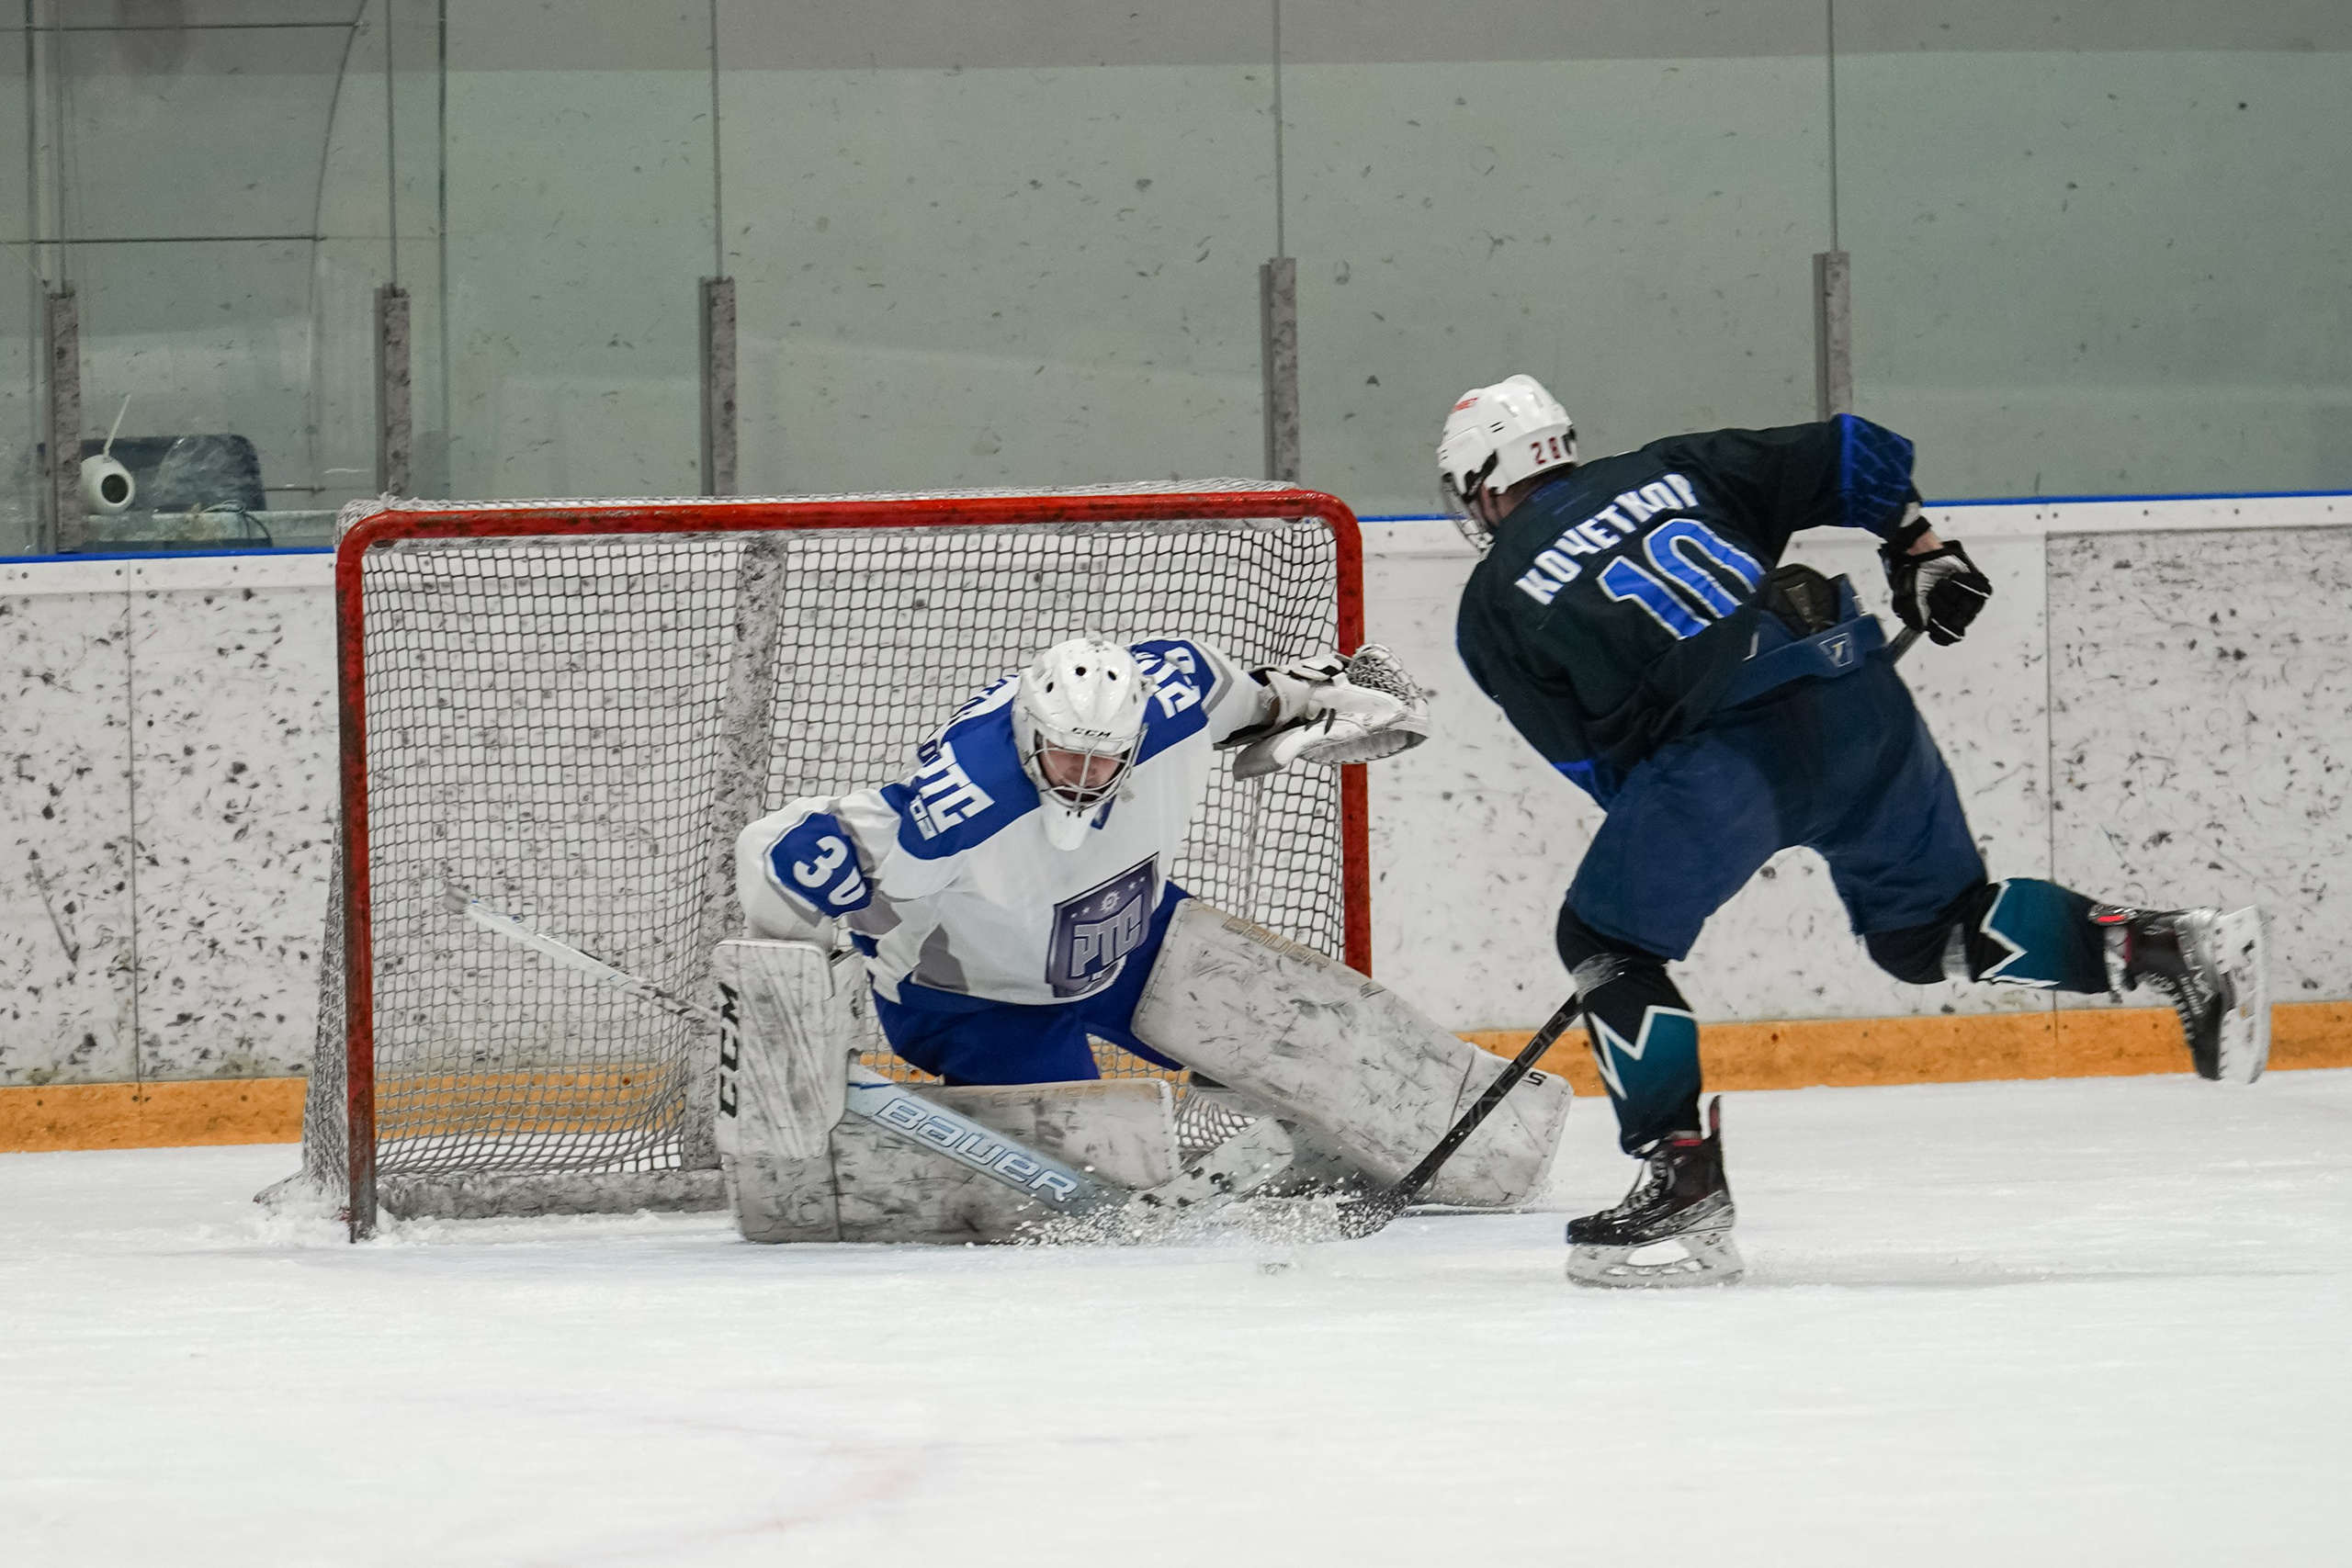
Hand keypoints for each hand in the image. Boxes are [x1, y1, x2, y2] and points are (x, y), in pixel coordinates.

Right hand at [1881, 529, 1991, 645]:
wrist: (1920, 552)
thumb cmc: (1913, 574)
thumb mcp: (1905, 597)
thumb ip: (1911, 614)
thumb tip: (1921, 627)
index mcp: (1939, 619)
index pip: (1948, 638)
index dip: (1943, 634)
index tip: (1934, 622)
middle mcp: (1955, 612)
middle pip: (1960, 623)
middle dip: (1943, 608)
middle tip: (1932, 595)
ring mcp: (1968, 599)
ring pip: (1971, 608)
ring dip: (1953, 594)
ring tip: (1941, 583)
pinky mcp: (1978, 584)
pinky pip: (1982, 591)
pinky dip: (1968, 583)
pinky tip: (1954, 577)